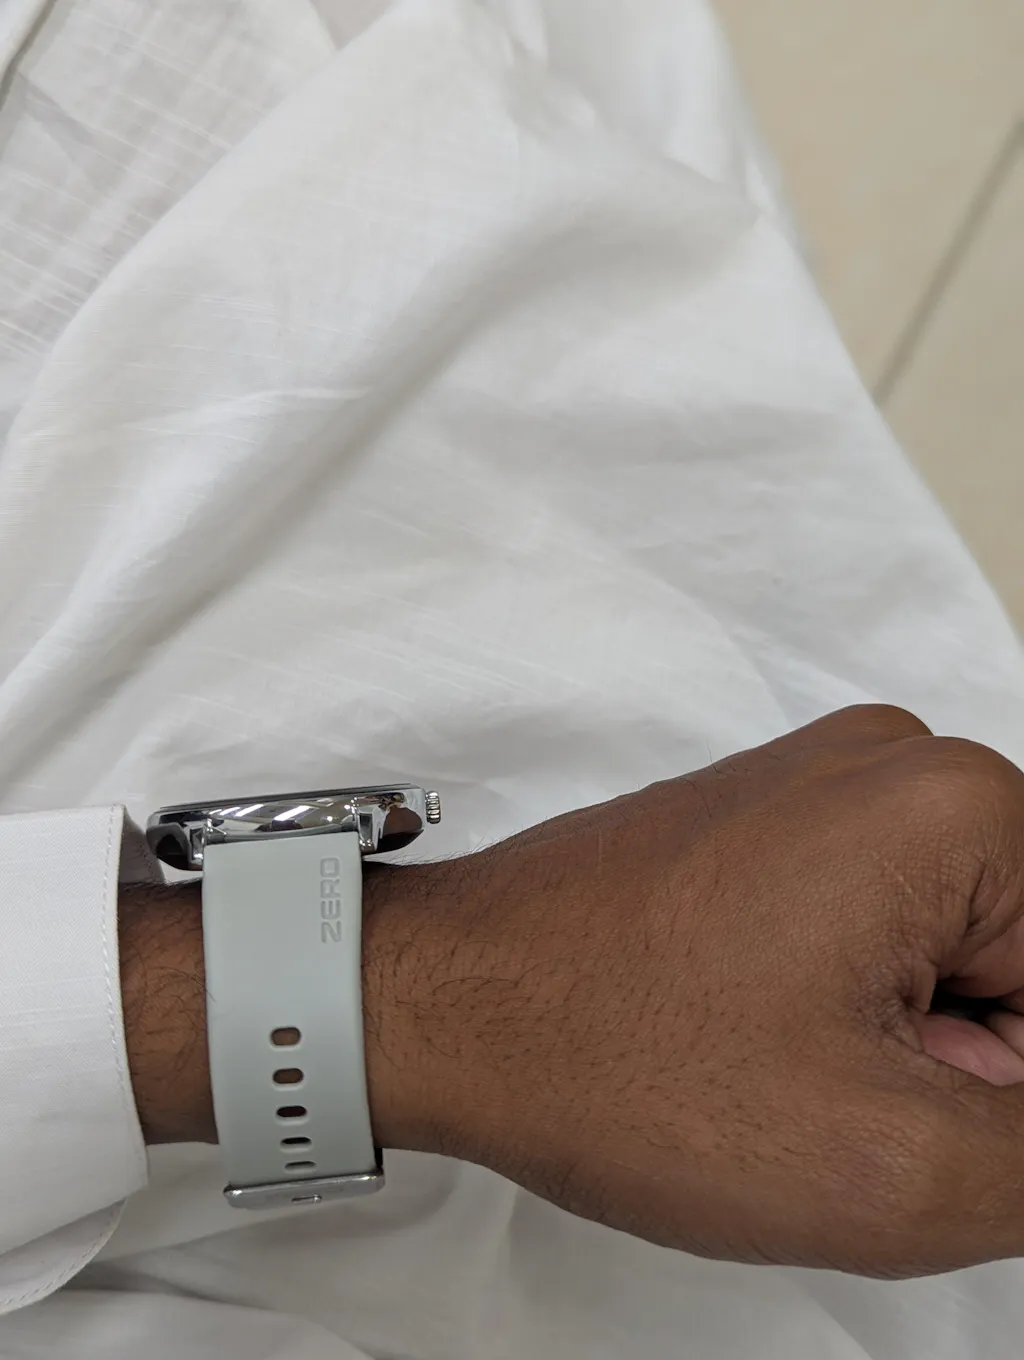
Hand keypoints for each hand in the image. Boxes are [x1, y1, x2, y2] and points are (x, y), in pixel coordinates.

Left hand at [365, 705, 1023, 1278]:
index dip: (1008, 1091)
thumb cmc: (624, 1064)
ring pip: (946, 953)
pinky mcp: (764, 819)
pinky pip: (872, 925)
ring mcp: (818, 783)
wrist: (442, 1003)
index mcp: (957, 807)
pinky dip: (846, 1004)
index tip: (905, 1113)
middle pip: (1018, 960)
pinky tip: (753, 1039)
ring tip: (778, 1069)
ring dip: (900, 1041)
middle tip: (833, 1098)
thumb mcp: (900, 1164)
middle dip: (959, 1062)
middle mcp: (892, 762)